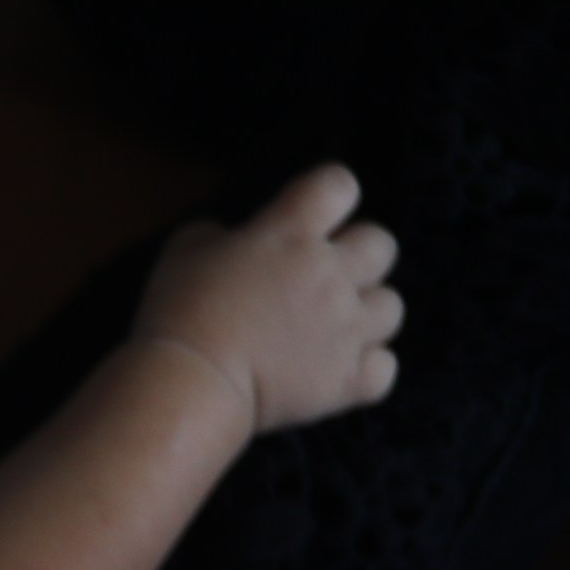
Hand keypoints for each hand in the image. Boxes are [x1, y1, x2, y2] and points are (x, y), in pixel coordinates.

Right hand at [135, 164, 404, 435]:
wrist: (190, 383)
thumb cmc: (178, 311)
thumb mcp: (184, 249)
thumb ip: (222, 235)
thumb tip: (239, 241)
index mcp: (291, 233)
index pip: (337, 186)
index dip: (330, 195)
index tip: (311, 215)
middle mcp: (330, 274)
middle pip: (381, 244)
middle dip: (358, 256)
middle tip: (324, 278)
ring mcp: (346, 328)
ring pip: (391, 307)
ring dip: (365, 314)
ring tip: (331, 329)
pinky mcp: (348, 379)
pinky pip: (385, 368)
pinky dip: (366, 370)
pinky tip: (338, 370)